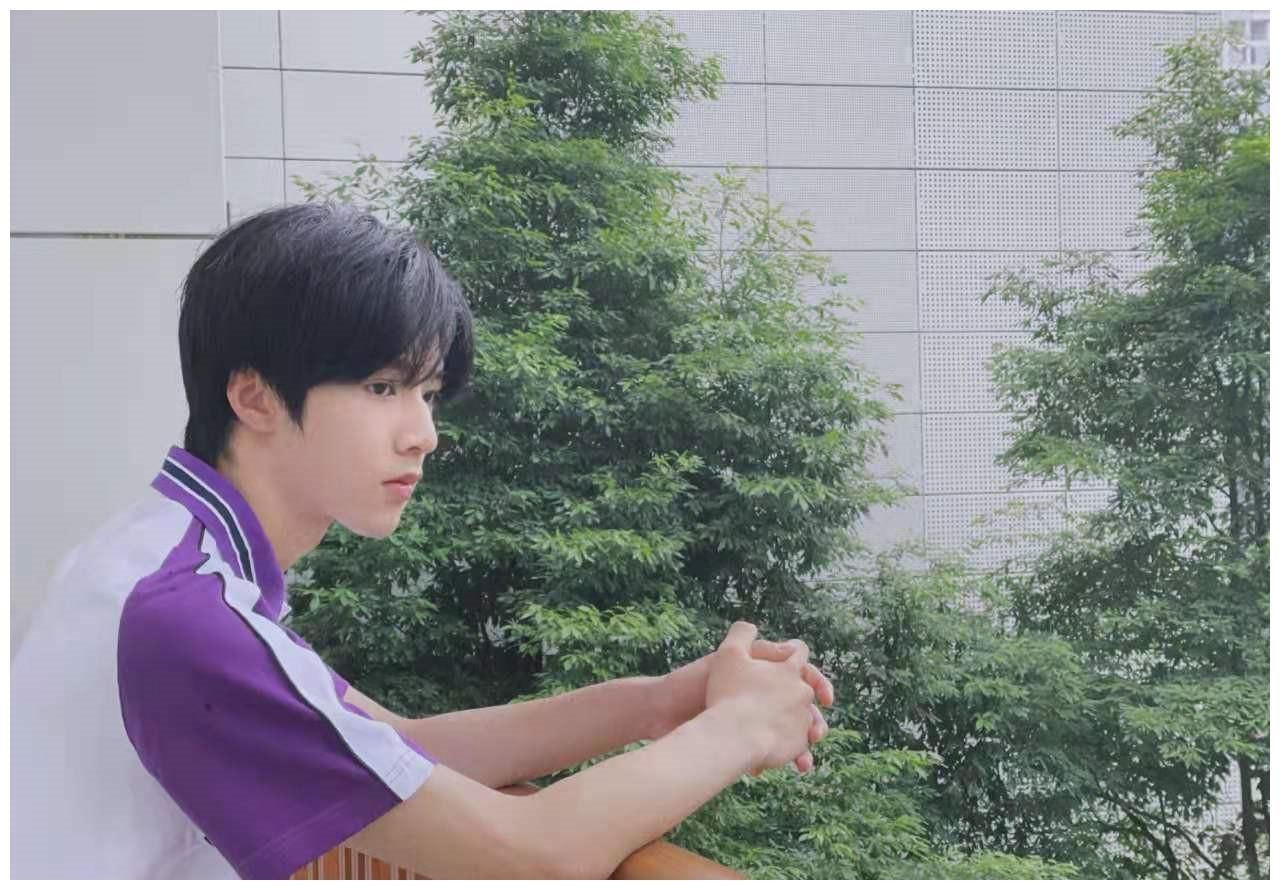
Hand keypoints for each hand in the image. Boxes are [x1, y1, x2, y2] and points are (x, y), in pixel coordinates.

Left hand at [649, 624, 833, 772]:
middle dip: (812, 722)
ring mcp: (754, 717)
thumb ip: (756, 651)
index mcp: (759, 670)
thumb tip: (791, 648)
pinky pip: (769, 751)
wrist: (662, 712)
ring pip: (788, 733)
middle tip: (817, 735)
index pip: (799, 673)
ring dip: (800, 748)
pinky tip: (771, 770)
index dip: (816, 682)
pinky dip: (777, 761)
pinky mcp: (743, 740)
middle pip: (800, 707)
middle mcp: (760, 692)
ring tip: (803, 764)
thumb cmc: (691, 683)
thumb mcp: (726, 658)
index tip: (825, 697)